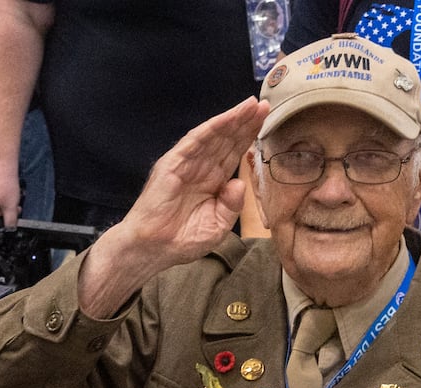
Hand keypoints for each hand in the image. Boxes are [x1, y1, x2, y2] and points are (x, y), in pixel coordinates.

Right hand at [0, 169, 21, 242]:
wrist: (3, 168)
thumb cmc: (4, 183)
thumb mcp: (11, 208)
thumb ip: (11, 224)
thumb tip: (11, 233)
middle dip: (0, 228)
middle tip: (10, 225)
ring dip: (3, 219)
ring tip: (13, 212)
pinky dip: (2, 212)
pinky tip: (10, 207)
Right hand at [77, 97, 267, 316]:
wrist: (153, 249)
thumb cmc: (181, 240)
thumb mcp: (217, 227)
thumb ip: (232, 206)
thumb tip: (240, 182)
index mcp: (212, 181)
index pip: (233, 153)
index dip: (249, 136)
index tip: (266, 120)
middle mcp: (201, 168)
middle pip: (226, 140)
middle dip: (245, 122)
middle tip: (264, 104)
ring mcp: (186, 164)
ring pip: (213, 136)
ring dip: (232, 120)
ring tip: (251, 106)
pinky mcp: (173, 164)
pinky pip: (194, 142)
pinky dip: (211, 129)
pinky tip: (227, 118)